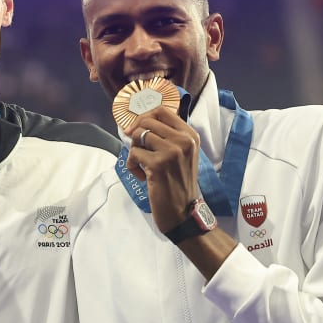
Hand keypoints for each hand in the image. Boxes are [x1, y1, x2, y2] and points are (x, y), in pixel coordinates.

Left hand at [124, 107, 200, 233]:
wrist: (182, 212)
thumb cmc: (177, 182)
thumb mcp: (180, 154)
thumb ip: (166, 136)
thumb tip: (137, 123)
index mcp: (190, 135)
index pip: (161, 111)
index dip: (143, 117)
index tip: (137, 130)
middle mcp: (184, 140)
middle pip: (146, 122)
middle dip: (136, 136)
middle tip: (140, 153)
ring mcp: (172, 151)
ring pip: (137, 136)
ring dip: (133, 152)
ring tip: (142, 166)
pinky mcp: (158, 164)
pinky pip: (133, 154)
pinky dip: (132, 165)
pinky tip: (142, 176)